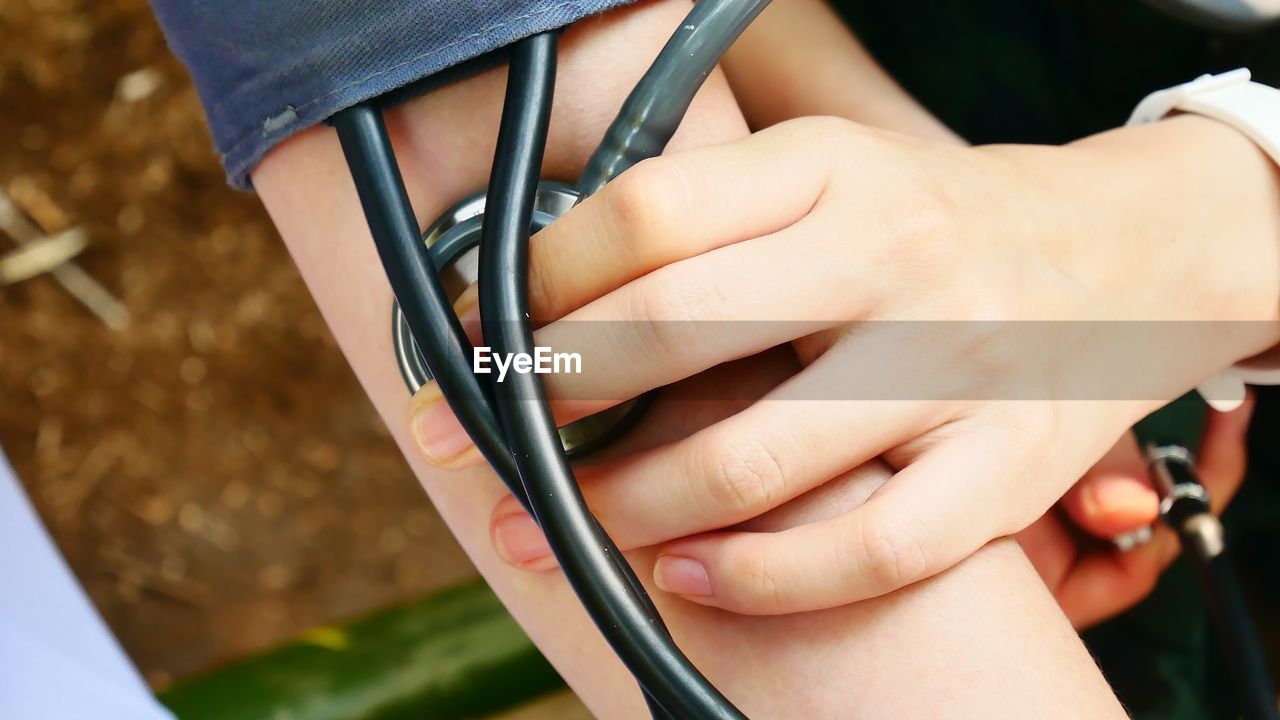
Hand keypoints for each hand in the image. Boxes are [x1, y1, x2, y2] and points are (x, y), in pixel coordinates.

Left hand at [412, 114, 1279, 614]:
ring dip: (627, 503)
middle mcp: (895, 254)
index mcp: (831, 166)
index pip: (645, 213)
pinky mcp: (1009, 464)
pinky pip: (867, 550)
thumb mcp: (826, 175)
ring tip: (568, 517)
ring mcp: (959, 362)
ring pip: (756, 457)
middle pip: (676, 324)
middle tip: (507, 428)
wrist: (1119, 259)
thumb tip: (542, 297)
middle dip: (557, 392)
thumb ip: (709, 223)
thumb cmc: (932, 227)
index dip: (537, 282)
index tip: (486, 332)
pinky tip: (686, 573)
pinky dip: (756, 578)